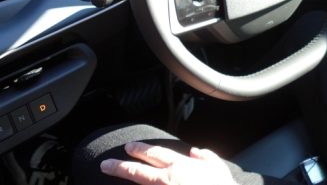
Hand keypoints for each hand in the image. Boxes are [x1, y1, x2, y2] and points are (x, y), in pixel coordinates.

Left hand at [100, 142, 237, 184]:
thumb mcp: (218, 167)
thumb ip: (206, 156)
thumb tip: (196, 151)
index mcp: (180, 165)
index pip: (156, 153)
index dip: (141, 150)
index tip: (129, 147)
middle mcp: (167, 179)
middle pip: (139, 170)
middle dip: (121, 166)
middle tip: (107, 163)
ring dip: (123, 181)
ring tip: (109, 177)